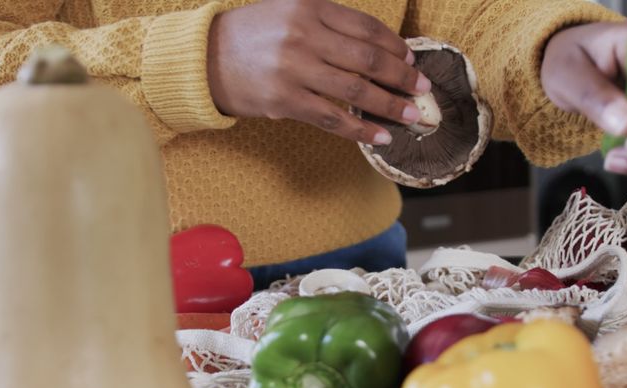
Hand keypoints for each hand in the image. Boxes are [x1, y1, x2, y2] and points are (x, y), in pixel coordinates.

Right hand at [207, 0, 430, 144]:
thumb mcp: (287, 11)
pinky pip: (333, 118)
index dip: (395, 46)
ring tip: (411, 115)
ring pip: (356, 90)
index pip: (365, 27)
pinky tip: (380, 136)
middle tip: (423, 88)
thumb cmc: (251, 37)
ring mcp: (294, 68)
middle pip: (368, 58)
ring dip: (390, 105)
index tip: (411, 60)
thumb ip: (326, 21)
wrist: (203, 59)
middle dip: (403, 75)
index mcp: (309, 6)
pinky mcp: (284, 101)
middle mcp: (304, 35)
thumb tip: (377, 49)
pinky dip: (360, 129)